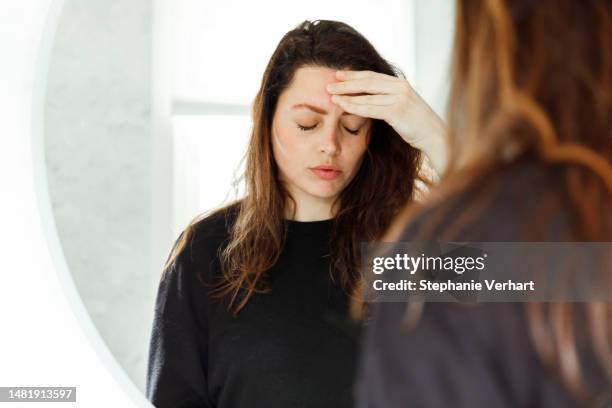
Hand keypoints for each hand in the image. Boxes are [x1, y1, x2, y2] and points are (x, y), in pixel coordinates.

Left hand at [327, 70, 447, 175]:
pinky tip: (342, 105)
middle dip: (346, 83)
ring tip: (331, 95)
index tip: (338, 75)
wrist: (434, 135)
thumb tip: (370, 100)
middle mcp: (399, 87)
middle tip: (329, 84)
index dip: (354, 75)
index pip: (372, 76)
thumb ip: (388, 100)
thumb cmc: (417, 125)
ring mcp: (399, 97)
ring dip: (347, 95)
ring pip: (366, 94)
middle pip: (367, 82)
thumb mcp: (403, 107)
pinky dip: (354, 106)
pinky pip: (370, 107)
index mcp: (400, 83)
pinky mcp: (397, 110)